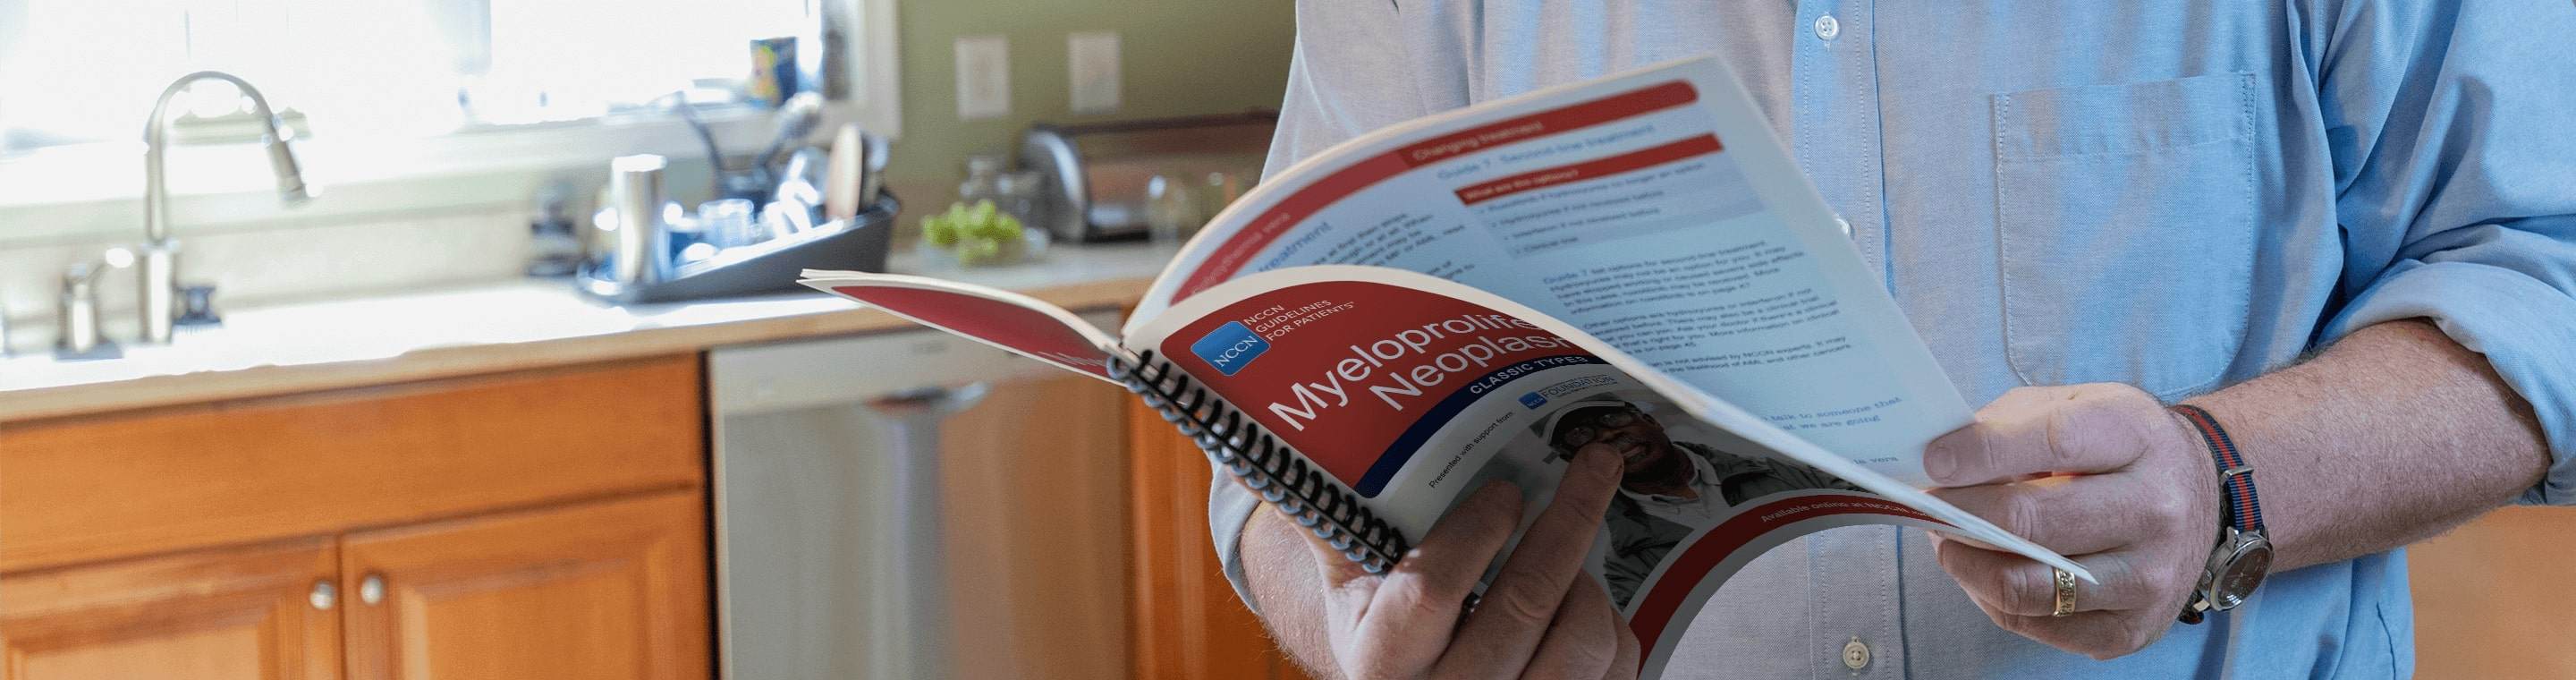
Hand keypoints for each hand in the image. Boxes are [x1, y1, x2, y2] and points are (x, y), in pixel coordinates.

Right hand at [1304, 447, 1640, 679]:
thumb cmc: (1381, 617)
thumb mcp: (1347, 578)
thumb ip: (1333, 518)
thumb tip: (1289, 449)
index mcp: (1381, 657)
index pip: (1430, 590)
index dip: (1475, 532)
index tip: (1507, 490)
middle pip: (1523, 604)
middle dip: (1568, 520)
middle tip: (1592, 462)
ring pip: (1579, 640)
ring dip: (1588, 581)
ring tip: (1575, 551)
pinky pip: (1613, 668)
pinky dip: (1611, 624)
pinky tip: (1583, 597)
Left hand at [1922, 384, 2219, 659]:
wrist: (2200, 495)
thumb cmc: (2117, 447)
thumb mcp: (2076, 406)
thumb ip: (2009, 424)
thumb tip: (1940, 458)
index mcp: (2136, 436)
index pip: (2053, 442)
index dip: (1982, 454)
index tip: (1934, 462)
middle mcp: (2155, 508)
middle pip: (2032, 521)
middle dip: (1960, 514)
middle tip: (1926, 506)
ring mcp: (2148, 576)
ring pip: (2027, 586)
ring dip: (1967, 564)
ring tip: (1947, 541)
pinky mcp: (2132, 628)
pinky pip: (2038, 626)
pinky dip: (1995, 600)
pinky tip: (1986, 572)